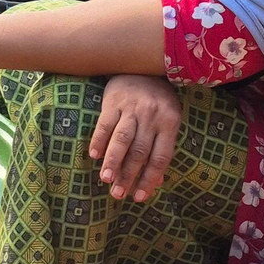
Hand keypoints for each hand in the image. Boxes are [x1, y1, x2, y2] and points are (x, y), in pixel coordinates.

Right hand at [90, 74, 181, 201]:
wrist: (141, 65)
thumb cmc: (157, 100)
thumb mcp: (167, 121)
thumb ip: (162, 149)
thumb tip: (158, 182)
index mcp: (170, 122)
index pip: (160, 157)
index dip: (149, 179)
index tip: (138, 197)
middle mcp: (152, 116)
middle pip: (139, 152)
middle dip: (128, 175)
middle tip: (118, 194)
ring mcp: (132, 108)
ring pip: (122, 140)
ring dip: (113, 162)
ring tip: (106, 180)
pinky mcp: (114, 101)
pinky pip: (105, 124)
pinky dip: (99, 141)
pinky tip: (94, 156)